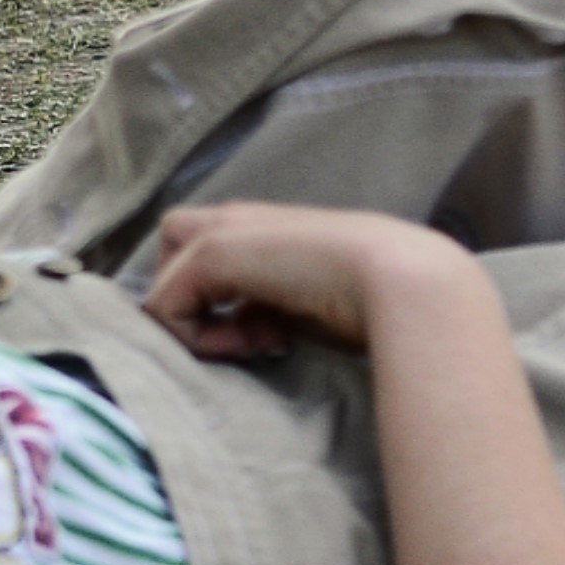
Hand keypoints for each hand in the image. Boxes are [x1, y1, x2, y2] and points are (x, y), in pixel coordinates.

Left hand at [140, 201, 465, 359]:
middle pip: (174, 240)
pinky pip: (164, 305)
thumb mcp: (315, 305)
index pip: (209, 251)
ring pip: (162, 275)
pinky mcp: (213, 252)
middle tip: (240, 334)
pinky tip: (257, 343)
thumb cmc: (377, 299)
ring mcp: (224, 232)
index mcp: (270, 230)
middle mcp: (241, 221)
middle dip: (189, 295)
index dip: (217, 297)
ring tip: (252, 343)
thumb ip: (278, 310)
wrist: (402, 278)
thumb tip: (255, 334)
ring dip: (192, 322)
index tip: (268, 336)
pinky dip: (198, 337)